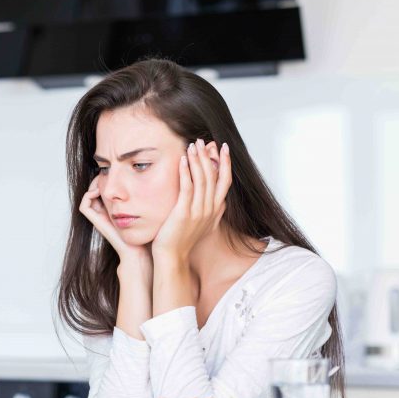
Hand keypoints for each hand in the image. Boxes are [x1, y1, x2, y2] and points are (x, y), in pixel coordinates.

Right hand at [79, 175, 150, 265]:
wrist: (139, 250)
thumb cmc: (147, 232)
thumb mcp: (149, 208)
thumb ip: (148, 197)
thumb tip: (155, 179)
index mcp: (116, 208)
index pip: (107, 188)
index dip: (109, 177)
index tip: (118, 170)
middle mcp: (106, 212)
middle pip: (96, 190)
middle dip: (100, 178)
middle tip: (108, 172)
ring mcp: (100, 217)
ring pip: (88, 196)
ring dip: (93, 184)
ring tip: (103, 178)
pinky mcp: (96, 222)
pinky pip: (84, 206)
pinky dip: (87, 196)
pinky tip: (99, 191)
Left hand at [151, 139, 230, 260]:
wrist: (173, 257)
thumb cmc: (184, 241)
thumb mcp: (205, 226)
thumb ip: (215, 213)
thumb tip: (223, 203)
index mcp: (215, 210)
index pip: (225, 182)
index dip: (225, 163)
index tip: (223, 147)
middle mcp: (210, 209)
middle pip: (213, 176)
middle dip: (209, 156)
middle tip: (203, 140)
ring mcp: (198, 211)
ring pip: (202, 179)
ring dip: (197, 160)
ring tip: (192, 145)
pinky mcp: (184, 213)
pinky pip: (187, 188)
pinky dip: (186, 171)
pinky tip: (183, 159)